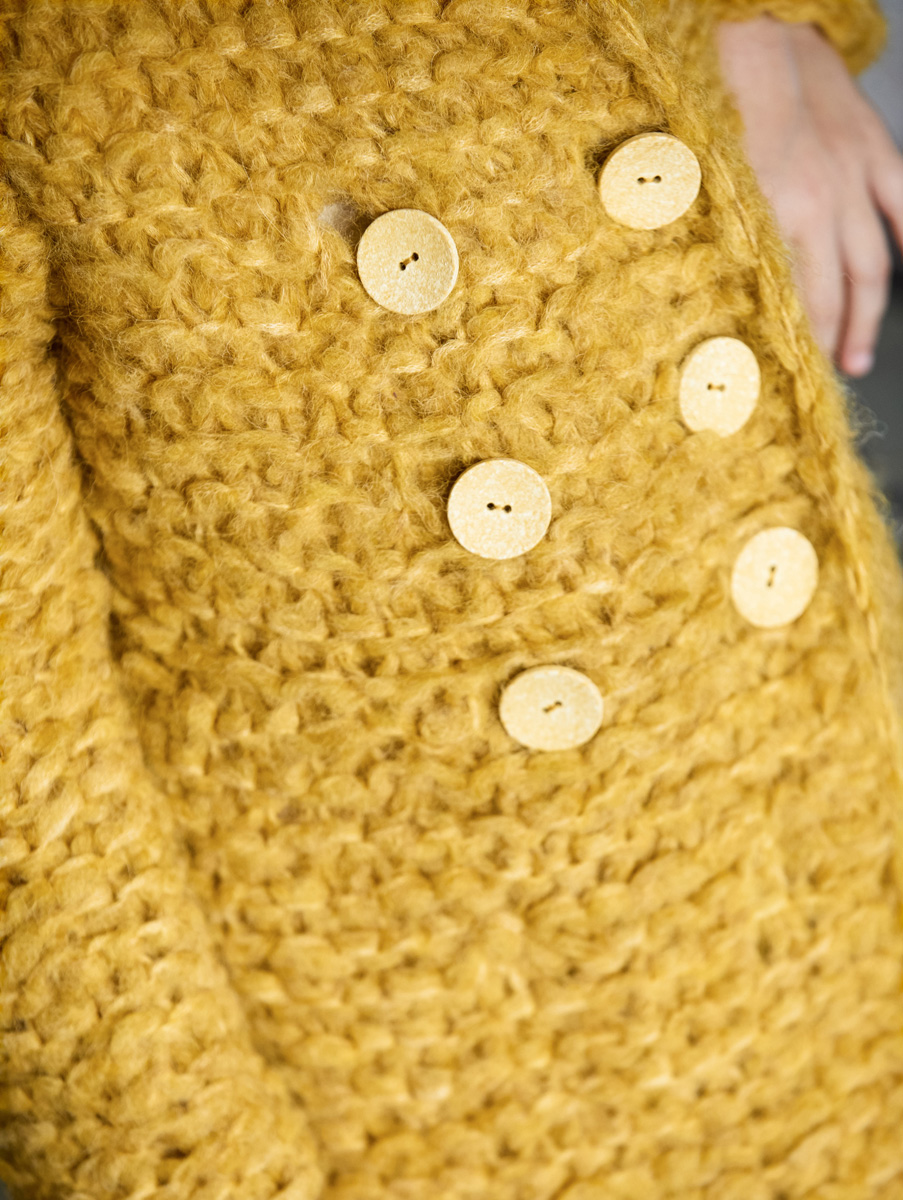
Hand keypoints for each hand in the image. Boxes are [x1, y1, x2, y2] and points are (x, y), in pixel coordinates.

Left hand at [715, 15, 902, 376]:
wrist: (757, 30)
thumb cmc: (713, 102)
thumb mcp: (697, 178)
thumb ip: (711, 234)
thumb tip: (707, 292)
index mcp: (768, 212)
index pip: (787, 298)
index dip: (788, 342)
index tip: (776, 379)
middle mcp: (817, 202)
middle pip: (831, 292)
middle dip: (826, 344)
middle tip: (820, 382)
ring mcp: (852, 177)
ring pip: (871, 264)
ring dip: (865, 317)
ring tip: (856, 358)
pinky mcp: (873, 150)